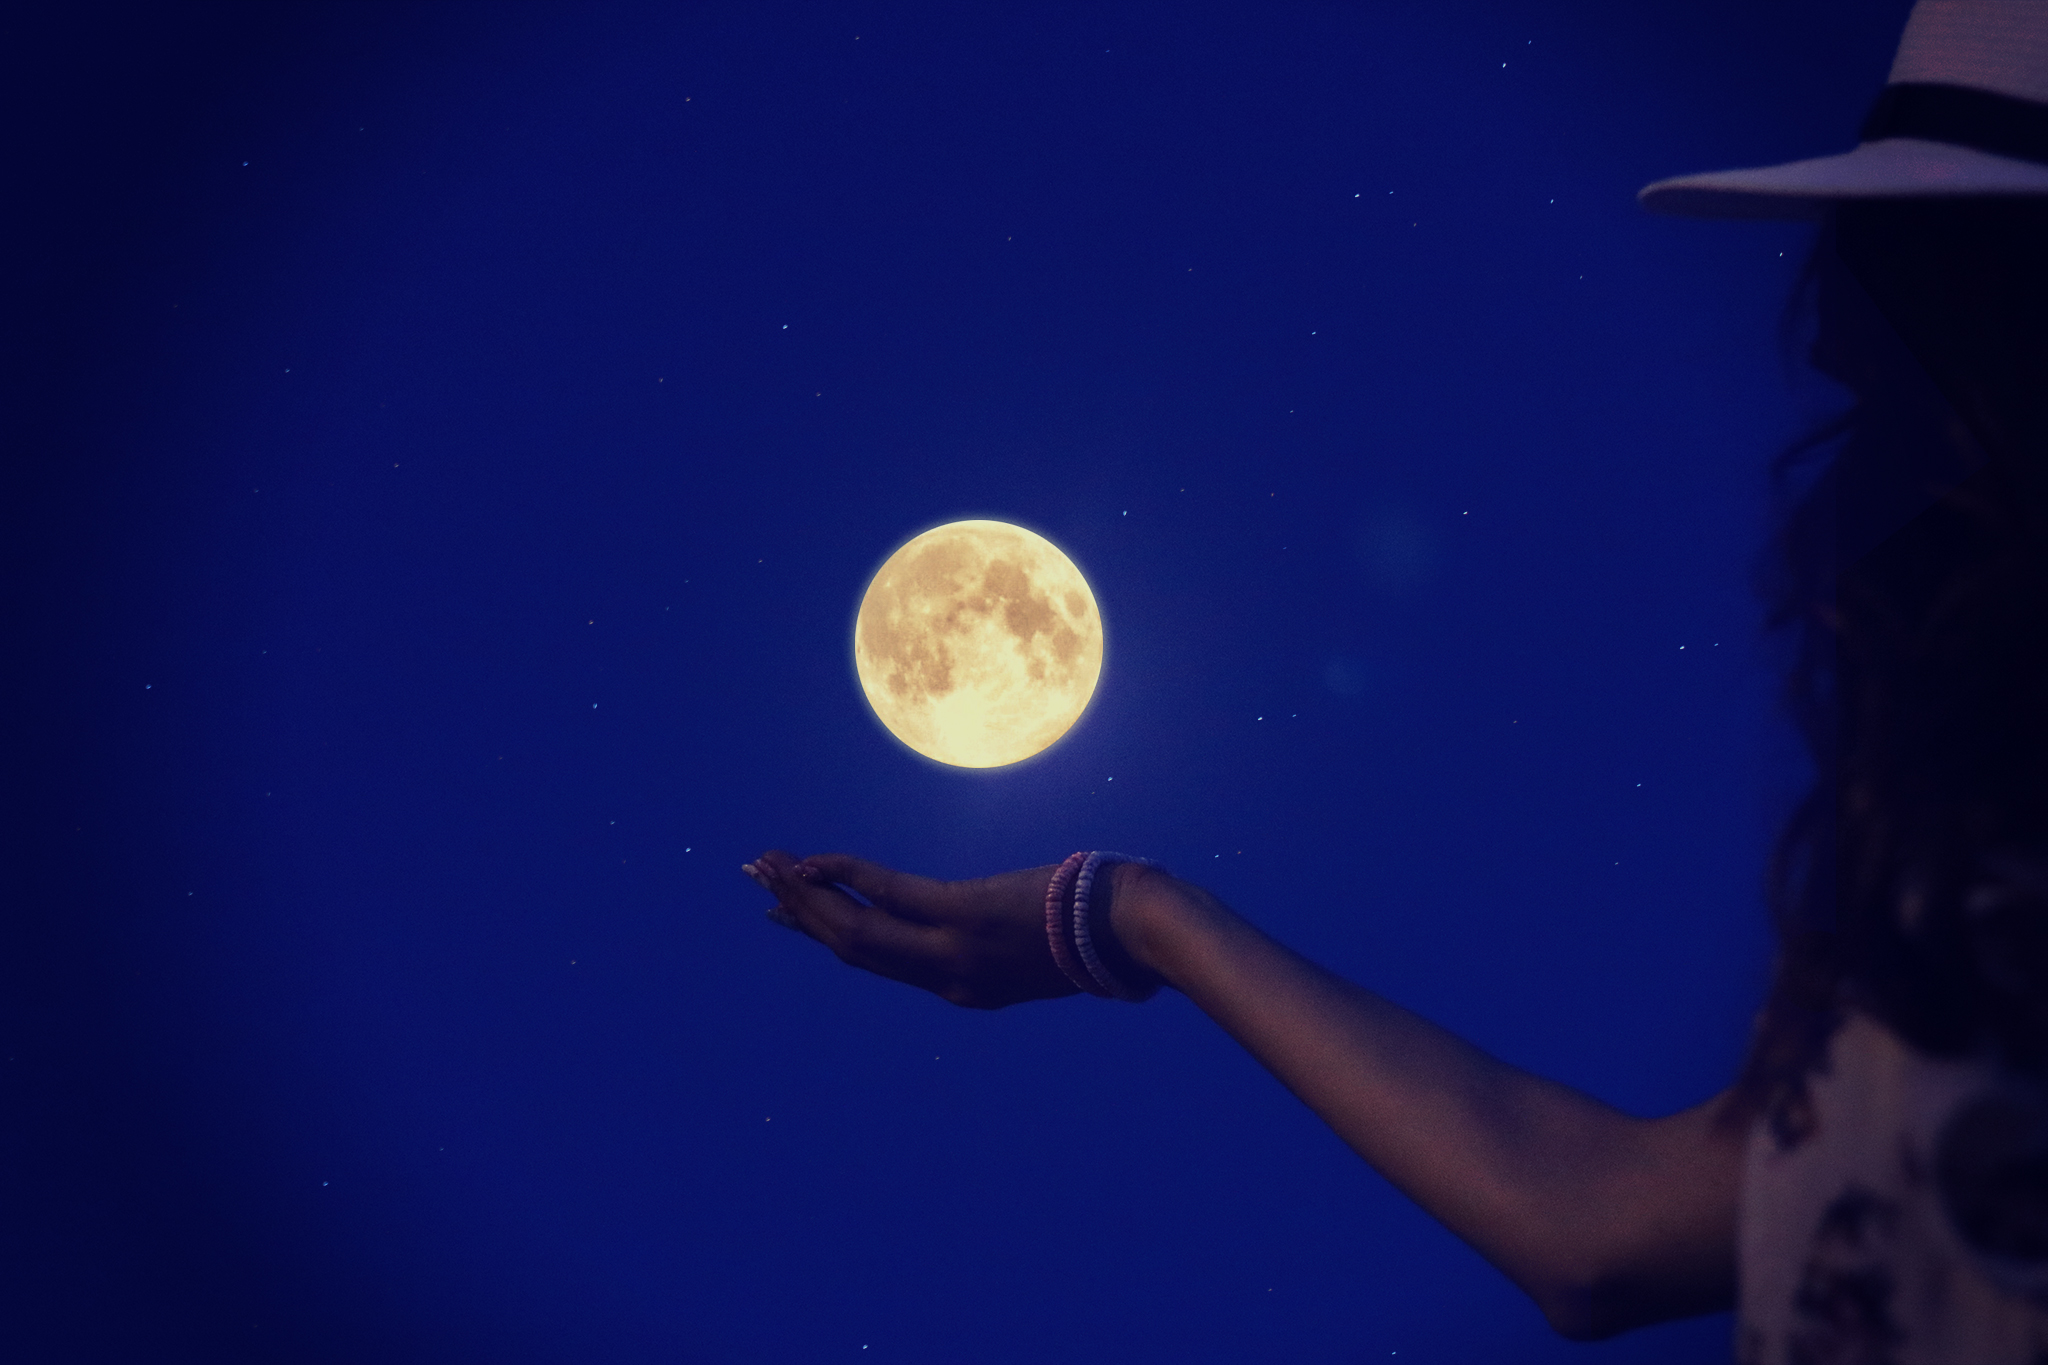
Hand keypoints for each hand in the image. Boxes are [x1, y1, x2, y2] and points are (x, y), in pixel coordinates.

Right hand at [741, 849, 1161, 1008]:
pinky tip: (810, 861)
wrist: (1131, 930)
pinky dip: (844, 876)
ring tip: (764, 868)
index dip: (832, 938)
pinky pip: (887, 894)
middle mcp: (947, 979)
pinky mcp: (959, 913)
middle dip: (802, 917)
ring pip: (857, 929)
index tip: (796, 918)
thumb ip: (1021, 945)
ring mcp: (950, 947)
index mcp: (967, 993)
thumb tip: (1030, 920)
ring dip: (804, 896)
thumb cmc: (1108, 936)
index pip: (883, 966)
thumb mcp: (1056, 953)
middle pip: (855, 950)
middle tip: (758, 887)